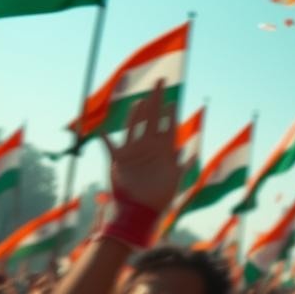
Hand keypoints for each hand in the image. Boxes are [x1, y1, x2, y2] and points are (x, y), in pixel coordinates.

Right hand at [101, 79, 180, 214]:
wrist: (141, 211)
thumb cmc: (159, 197)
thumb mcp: (175, 180)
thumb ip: (182, 166)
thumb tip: (192, 153)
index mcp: (163, 150)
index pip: (168, 126)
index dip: (170, 113)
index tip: (172, 100)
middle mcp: (149, 147)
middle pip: (153, 119)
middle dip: (157, 100)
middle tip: (161, 82)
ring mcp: (134, 152)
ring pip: (135, 127)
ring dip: (137, 114)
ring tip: (141, 100)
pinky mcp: (119, 160)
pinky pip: (110, 146)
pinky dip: (106, 138)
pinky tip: (102, 129)